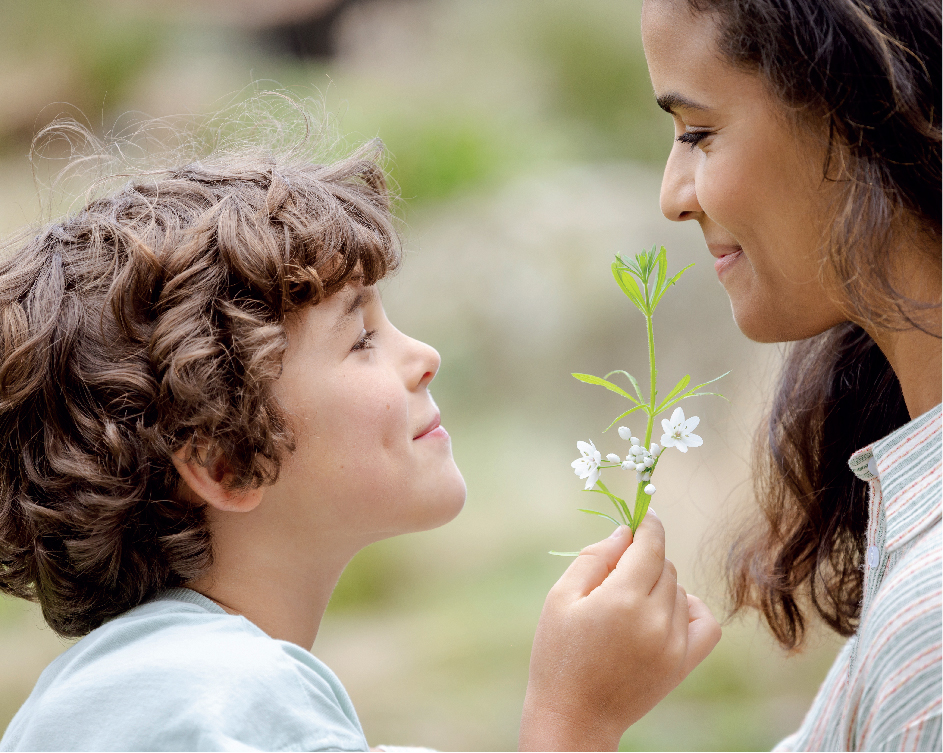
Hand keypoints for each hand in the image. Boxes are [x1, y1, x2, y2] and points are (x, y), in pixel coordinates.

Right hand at [519, 512, 720, 750]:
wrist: (574, 717)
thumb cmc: (558, 655)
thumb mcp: (560, 598)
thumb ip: (594, 558)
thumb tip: (625, 532)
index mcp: (621, 599)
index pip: (650, 544)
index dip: (648, 524)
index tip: (644, 514)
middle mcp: (655, 619)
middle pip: (664, 565)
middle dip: (643, 559)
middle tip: (615, 574)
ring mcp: (674, 644)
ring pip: (680, 590)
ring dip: (659, 585)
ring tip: (628, 605)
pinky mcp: (683, 665)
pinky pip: (707, 623)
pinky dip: (693, 608)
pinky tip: (668, 610)